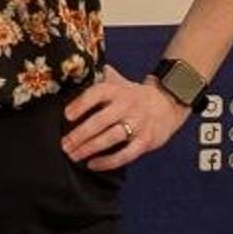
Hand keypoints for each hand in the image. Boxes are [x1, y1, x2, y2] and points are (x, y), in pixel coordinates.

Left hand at [60, 65, 191, 170]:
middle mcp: (127, 106)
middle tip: (64, 145)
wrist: (168, 104)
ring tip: (74, 156)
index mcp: (118, 91)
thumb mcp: (120, 82)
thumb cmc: (135, 96)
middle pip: (100, 121)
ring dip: (90, 148)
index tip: (66, 115)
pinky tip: (93, 164)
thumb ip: (100, 78)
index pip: (97, 93)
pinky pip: (125, 154)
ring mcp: (138, 124)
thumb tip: (77, 68)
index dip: (80, 104)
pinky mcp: (146, 141)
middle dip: (79, 134)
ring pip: (110, 138)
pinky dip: (108, 162)